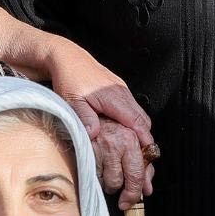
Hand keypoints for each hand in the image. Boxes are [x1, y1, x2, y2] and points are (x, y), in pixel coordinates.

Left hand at [41, 38, 157, 208]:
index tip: (149, 154)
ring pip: (139, 114)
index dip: (144, 139)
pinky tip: (127, 133)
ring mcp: (121, 90)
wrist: (66, 56)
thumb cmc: (68, 78)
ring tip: (139, 151)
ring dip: (141, 131)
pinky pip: (132, 108)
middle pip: (143, 120)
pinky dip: (134, 122)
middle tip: (146, 159)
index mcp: (114, 97)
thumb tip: (95, 135)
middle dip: (146, 139)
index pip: (136, 122)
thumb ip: (85, 118)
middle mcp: (122, 93)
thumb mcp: (72, 101)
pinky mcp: (117, 89)